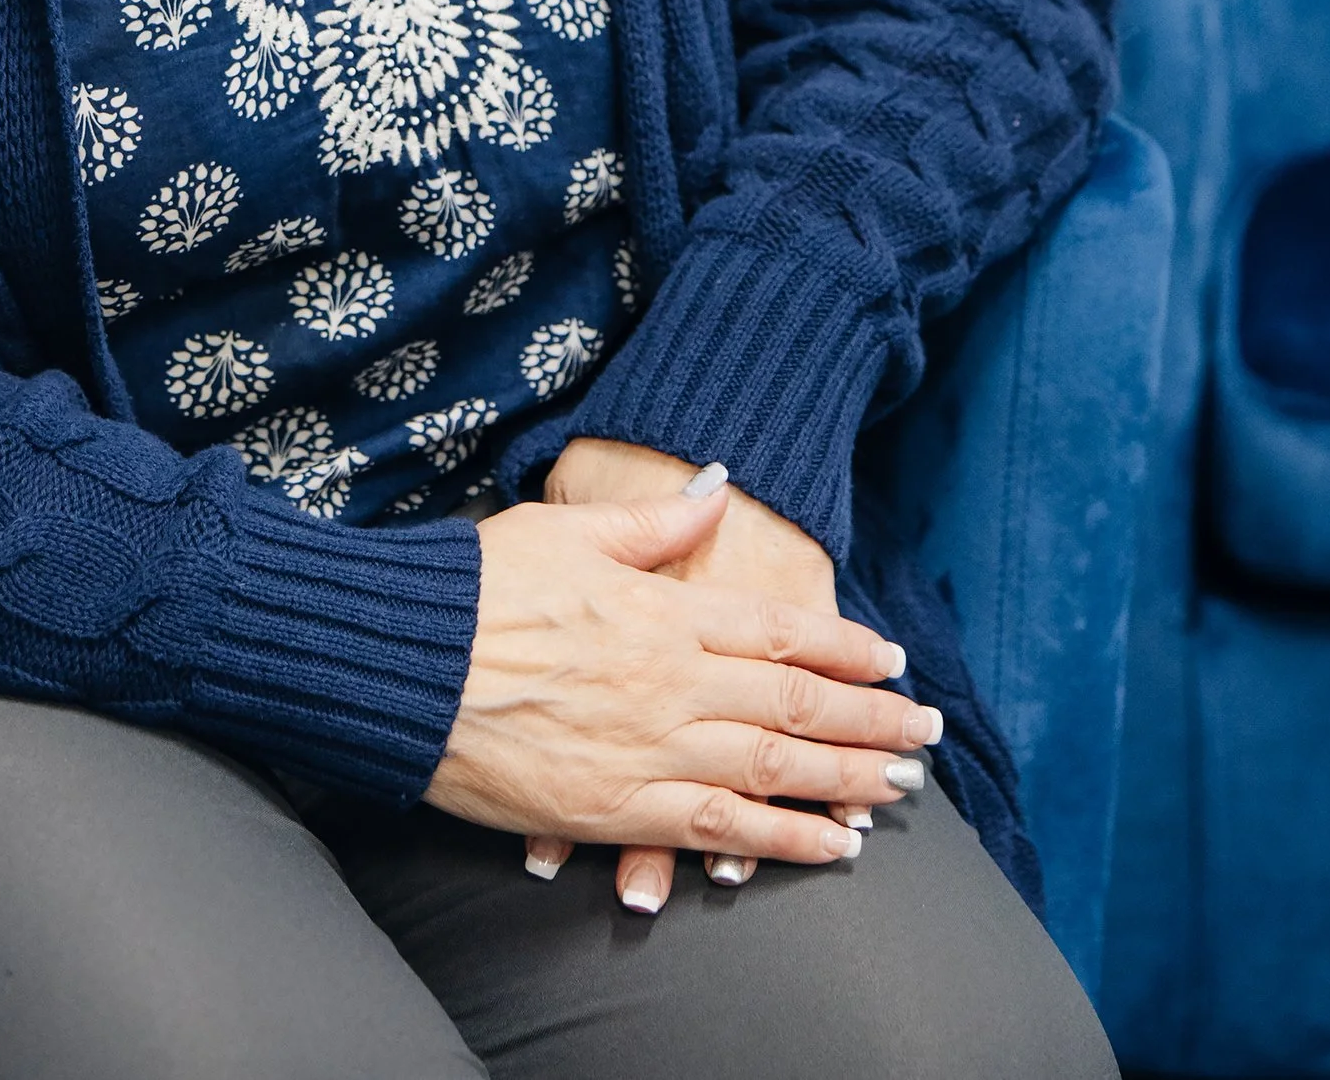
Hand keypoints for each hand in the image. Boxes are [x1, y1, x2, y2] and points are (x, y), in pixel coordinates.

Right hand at [428, 463, 938, 901]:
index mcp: (664, 609)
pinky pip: (718, 828)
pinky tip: (830, 846)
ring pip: (774, 767)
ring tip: (899, 790)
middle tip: (926, 735)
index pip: (781, 628)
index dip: (846, 647)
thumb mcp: (568, 526)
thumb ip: (654, 520)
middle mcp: (672, 681)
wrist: (403, 663)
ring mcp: (650, 749)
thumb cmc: (479, 586)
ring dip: (848, 779)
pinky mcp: (616, 808)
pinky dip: (782, 838)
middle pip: (796, 701)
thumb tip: (716, 483)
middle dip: (871, 720)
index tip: (892, 662)